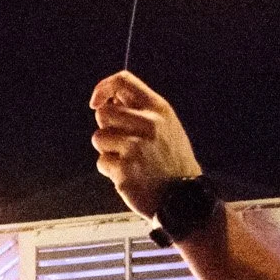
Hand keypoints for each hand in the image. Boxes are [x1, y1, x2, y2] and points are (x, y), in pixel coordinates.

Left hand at [90, 72, 202, 218]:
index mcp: (158, 108)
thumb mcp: (165, 126)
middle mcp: (148, 124)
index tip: (96, 102)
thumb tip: (107, 100)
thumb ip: (140, 111)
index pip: (123, 81)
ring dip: (108, 150)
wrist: (183, 197)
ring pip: (98, 138)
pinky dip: (110, 170)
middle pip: (103, 112)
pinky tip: (130, 175)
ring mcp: (136, 146)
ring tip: (129, 160)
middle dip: (106, 127)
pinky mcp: (125, 168)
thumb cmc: (170, 161)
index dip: (103, 88)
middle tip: (122, 143)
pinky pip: (102, 162)